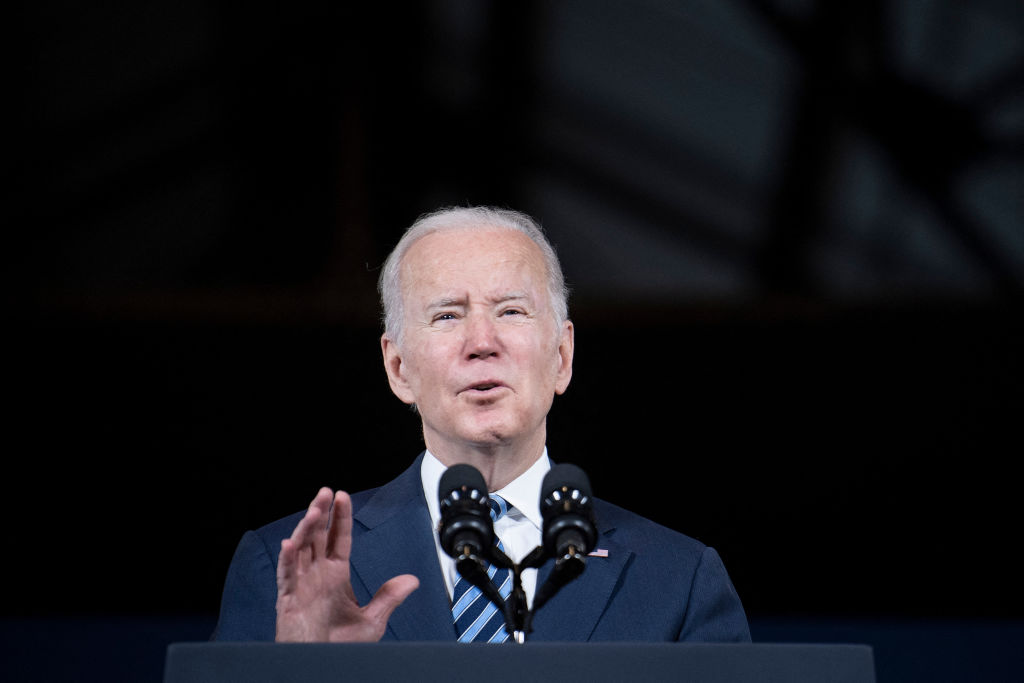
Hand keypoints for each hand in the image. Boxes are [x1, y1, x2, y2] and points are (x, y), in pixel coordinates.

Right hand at [275, 487, 419, 641]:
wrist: (323, 664)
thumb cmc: (341, 646)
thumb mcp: (372, 620)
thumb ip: (389, 597)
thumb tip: (412, 580)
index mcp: (336, 575)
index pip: (338, 539)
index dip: (340, 517)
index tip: (343, 496)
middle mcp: (317, 575)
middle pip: (317, 537)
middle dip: (320, 513)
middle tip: (325, 492)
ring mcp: (302, 585)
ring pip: (300, 549)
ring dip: (305, 529)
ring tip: (314, 511)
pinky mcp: (288, 600)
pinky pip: (286, 576)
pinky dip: (287, 560)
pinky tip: (290, 544)